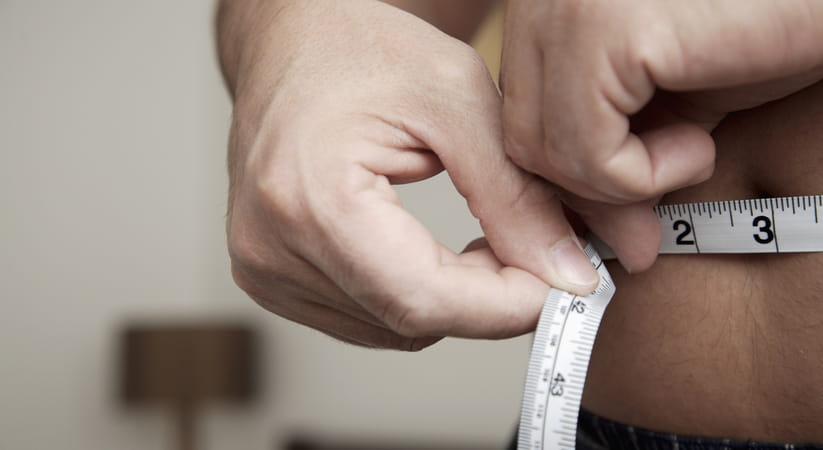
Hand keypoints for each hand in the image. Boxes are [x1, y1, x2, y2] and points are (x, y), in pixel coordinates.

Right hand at [221, 1, 599, 349]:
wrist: (293, 42)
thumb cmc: (363, 49)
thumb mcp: (457, 100)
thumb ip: (514, 195)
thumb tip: (563, 273)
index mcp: (313, 198)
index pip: (423, 300)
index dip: (506, 305)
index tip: (561, 282)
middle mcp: (270, 247)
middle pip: (410, 321)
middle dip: (487, 299)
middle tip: (530, 248)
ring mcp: (264, 267)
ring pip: (391, 329)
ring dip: (452, 299)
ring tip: (479, 242)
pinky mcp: (270, 275)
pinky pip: (364, 318)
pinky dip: (414, 296)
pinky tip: (431, 254)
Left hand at [501, 0, 822, 269]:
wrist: (819, 3)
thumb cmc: (763, 32)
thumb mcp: (672, 102)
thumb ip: (617, 151)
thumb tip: (603, 235)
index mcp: (550, 5)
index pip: (516, 115)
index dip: (565, 177)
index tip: (617, 223)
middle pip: (517, 134)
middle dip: (583, 197)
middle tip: (642, 235)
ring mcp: (561, 9)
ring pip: (539, 151)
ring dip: (620, 186)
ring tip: (693, 154)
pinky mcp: (598, 32)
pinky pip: (583, 152)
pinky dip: (639, 178)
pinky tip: (698, 146)